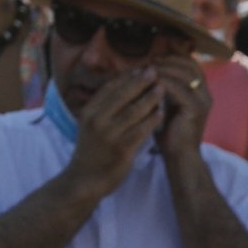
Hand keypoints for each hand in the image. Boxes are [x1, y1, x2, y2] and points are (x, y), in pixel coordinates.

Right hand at [64, 70, 164, 202]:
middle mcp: (97, 121)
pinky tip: (161, 113)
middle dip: (140, 81)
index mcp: (89, 111)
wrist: (85, 179)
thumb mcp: (89, 124)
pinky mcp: (122, 150)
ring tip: (162, 89)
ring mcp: (109, 135)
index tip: (140, 68)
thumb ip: (103, 107)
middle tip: (154, 71)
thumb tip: (122, 85)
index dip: (126, 76)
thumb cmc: (91, 148)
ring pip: (134, 111)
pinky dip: (152, 119)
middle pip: (122, 95)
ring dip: (150, 98)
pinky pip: (141, 130)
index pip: (110, 87)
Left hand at [151, 52, 210, 170]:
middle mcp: (205, 94)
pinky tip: (150, 83)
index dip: (172, 57)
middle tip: (149, 61)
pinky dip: (164, 83)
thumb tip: (146, 68)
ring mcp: (203, 101)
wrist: (179, 158)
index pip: (190, 63)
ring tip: (147, 70)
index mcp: (200, 91)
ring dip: (165, 69)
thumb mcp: (166, 105)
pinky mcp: (196, 110)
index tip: (152, 58)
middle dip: (168, 60)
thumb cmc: (169, 133)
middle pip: (189, 65)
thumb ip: (163, 88)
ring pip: (185, 74)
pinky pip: (180, 89)